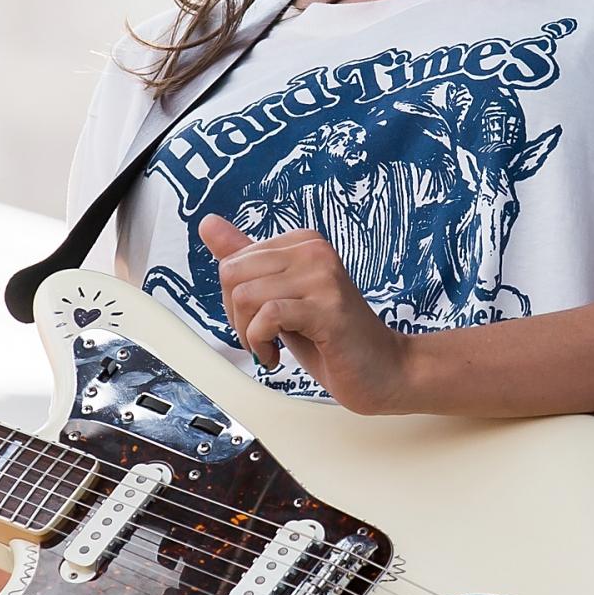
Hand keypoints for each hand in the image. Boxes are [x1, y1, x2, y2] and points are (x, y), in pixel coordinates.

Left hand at [200, 214, 411, 414]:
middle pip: (231, 275)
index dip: (235, 302)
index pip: (231, 261)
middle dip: (237, 317)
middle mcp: (314, 250)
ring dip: (249, 334)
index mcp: (302, 241)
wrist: (385, 370)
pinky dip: (261, 342)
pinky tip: (277, 355)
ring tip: (273, 347)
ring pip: (245, 296)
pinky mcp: (327, 307)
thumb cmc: (333, 338)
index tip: (262, 321)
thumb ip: (245, 260)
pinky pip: (268, 316)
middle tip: (264, 337)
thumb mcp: (281, 296)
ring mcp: (323, 276)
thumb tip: (208, 224)